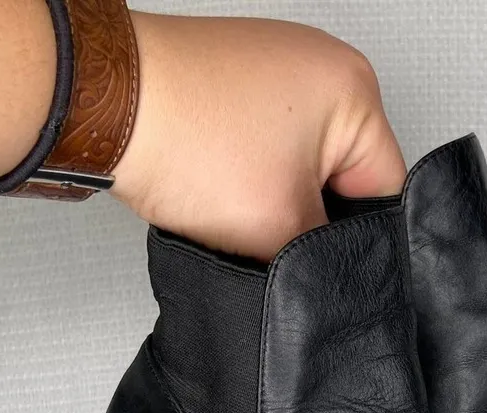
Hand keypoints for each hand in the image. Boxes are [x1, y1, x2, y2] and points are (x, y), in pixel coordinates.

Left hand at [110, 13, 405, 260]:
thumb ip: (323, 257)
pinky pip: (267, 148)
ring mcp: (277, 67)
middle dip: (311, 218)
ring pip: (302, 169)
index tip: (318, 261)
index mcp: (356, 90)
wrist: (101, 103)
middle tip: (273, 234)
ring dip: (278, 200)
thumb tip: (331, 272)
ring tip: (239, 205)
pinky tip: (222, 186)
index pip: (385, 193)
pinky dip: (250, 176)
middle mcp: (323, 66)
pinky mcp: (238, 80)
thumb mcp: (281, 227)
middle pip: (344, 180)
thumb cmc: (183, 139)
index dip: (355, 242)